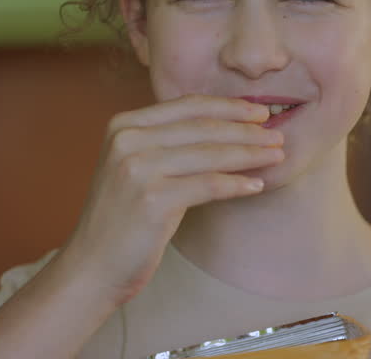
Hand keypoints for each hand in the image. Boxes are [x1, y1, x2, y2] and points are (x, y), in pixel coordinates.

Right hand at [61, 94, 283, 305]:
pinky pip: (208, 185)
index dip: (228, 107)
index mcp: (123, 125)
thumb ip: (166, 142)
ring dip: (250, 154)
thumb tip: (226, 126)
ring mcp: (137, 168)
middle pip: (202, 128)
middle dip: (246, 130)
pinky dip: (237, 184)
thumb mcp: (135, 167)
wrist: (92, 265)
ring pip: (210, 154)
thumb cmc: (122, 219)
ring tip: (276, 156)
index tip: (258, 112)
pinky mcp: (152, 199)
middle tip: (277, 135)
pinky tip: (257, 185)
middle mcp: (128, 140)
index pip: (187, 106)